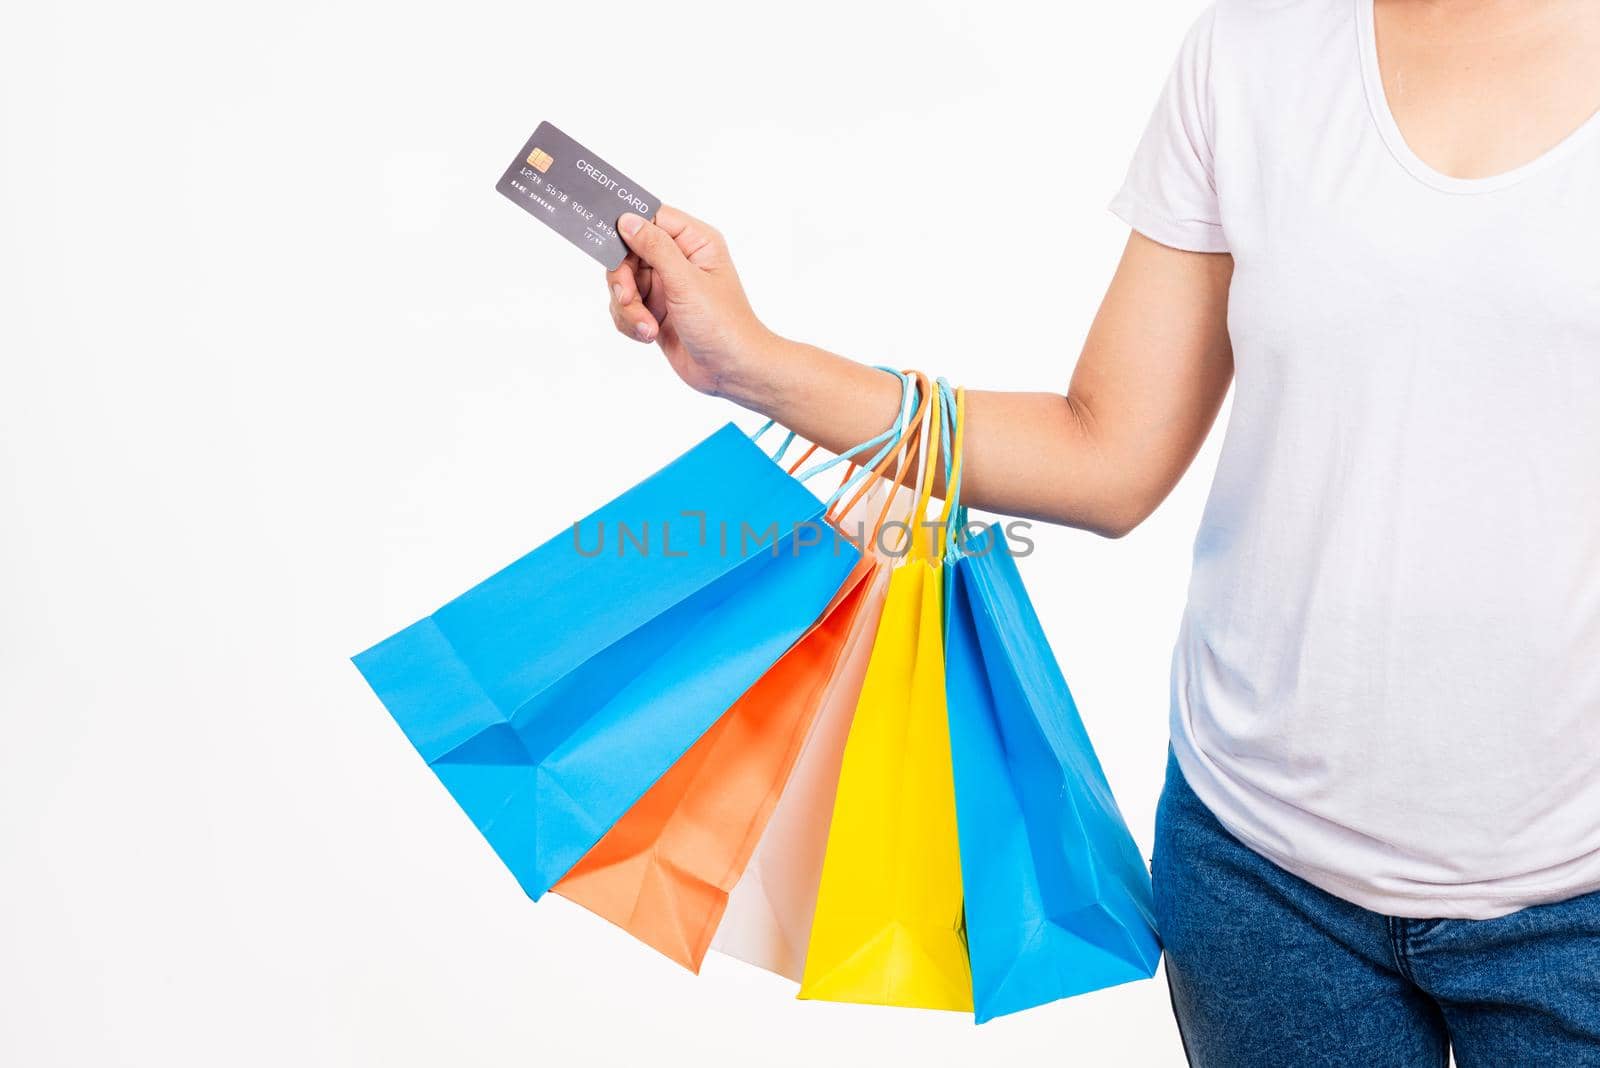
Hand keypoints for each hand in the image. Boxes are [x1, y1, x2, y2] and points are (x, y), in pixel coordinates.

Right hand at [605, 205, 772, 395]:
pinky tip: (649, 334)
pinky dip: (630, 322)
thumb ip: (655, 248)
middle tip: (628, 299)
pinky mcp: (655, 310)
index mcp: (694, 242)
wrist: (731, 371)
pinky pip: (625, 307)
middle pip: (628, 253)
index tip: (611, 248)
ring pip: (623, 283)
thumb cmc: (722, 325)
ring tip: (648, 327)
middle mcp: (679, 260)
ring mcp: (666, 286)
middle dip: (623, 280)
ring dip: (628, 308)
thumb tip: (627, 220)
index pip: (651, 219)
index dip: (628, 230)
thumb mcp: (686, 282)